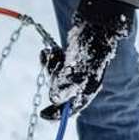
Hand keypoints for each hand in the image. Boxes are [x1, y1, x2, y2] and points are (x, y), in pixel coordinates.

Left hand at [40, 0, 131, 120]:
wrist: (95, 25)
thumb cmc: (89, 50)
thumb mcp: (77, 72)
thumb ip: (64, 87)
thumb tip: (54, 100)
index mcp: (87, 89)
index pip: (72, 108)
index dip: (57, 115)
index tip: (42, 115)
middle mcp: (81, 83)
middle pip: (59, 93)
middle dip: (53, 82)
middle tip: (55, 67)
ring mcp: (75, 71)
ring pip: (54, 78)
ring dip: (50, 67)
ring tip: (53, 54)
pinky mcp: (68, 60)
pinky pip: (53, 65)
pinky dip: (49, 59)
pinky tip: (47, 52)